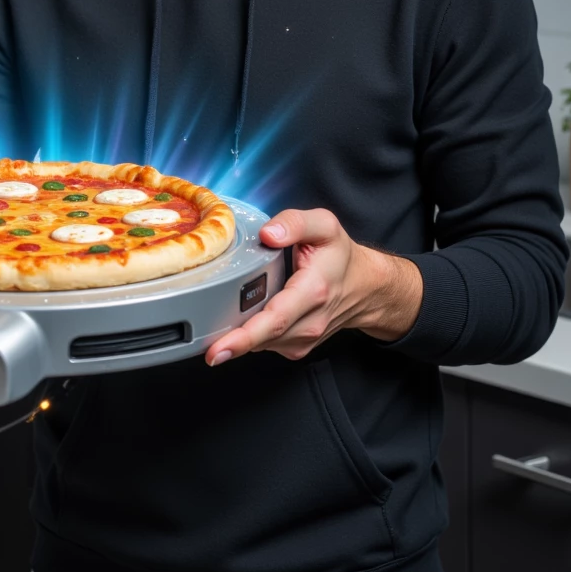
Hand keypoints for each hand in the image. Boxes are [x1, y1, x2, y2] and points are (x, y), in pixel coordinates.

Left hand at [205, 208, 423, 365]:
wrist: (365, 287)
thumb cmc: (340, 256)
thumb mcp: (324, 225)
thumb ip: (295, 223)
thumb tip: (268, 233)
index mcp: (313, 291)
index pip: (275, 319)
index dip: (244, 337)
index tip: (218, 348)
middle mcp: (310, 321)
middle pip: (264, 337)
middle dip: (231, 343)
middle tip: (205, 348)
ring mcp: (304, 338)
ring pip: (262, 343)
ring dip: (240, 336)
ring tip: (223, 321)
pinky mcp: (297, 346)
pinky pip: (266, 344)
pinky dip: (251, 335)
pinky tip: (245, 319)